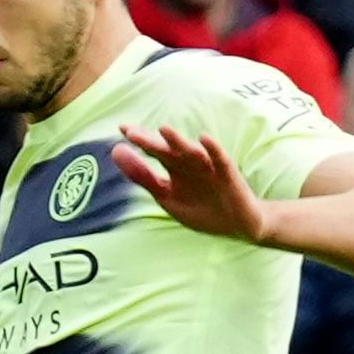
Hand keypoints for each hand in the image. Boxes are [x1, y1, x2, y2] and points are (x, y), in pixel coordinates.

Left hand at [114, 125, 271, 243]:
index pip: (155, 150)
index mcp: (175, 168)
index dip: (140, 140)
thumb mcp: (166, 196)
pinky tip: (204, 139)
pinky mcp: (228, 176)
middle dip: (151, 142)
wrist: (238, 224)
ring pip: (192, 153)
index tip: (123, 128)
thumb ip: (143, 177)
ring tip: (164, 130)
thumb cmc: (201, 209)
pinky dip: (213, 150)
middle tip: (132, 133)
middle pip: (168, 151)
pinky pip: (220, 160)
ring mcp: (209, 168)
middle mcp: (190, 164)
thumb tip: (116, 151)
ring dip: (179, 142)